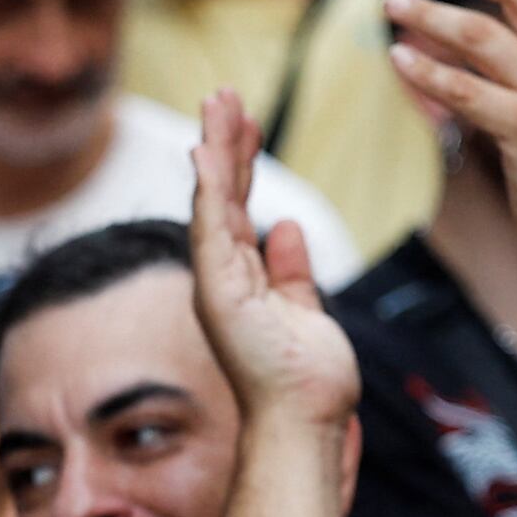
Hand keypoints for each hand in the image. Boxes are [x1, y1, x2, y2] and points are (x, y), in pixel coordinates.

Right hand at [185, 93, 355, 440]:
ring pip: (212, 203)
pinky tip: (209, 150)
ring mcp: (218, 284)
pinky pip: (212, 230)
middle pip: (222, 196)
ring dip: (214, 150)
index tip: (244, 121)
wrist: (306, 421)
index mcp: (242, 280)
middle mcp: (224, 278)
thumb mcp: (306, 310)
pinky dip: (210, 189)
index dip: (239, 163)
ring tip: (217, 103)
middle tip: (224, 95)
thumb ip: (293, 270)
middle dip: (223, 143)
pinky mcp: (218, 293)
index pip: (238, 208)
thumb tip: (288, 226)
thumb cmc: (308, 380)